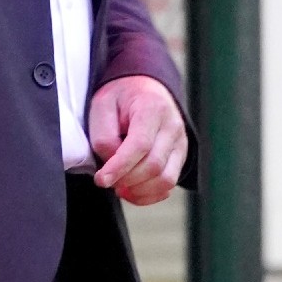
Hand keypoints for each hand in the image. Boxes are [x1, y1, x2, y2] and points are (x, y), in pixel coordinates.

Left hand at [89, 75, 187, 205]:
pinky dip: (149, 195)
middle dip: (126, 180)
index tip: (101, 179)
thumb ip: (104, 136)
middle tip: (106, 180)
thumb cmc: (120, 97)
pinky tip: (132, 191)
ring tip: (118, 187)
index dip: (120, 166)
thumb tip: (111, 165)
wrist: (144, 86)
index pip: (140, 144)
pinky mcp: (180, 156)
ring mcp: (180, 142)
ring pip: (165, 179)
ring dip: (138, 191)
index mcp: (152, 108)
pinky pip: (169, 184)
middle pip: (153, 165)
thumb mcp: (102, 105)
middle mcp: (172, 126)